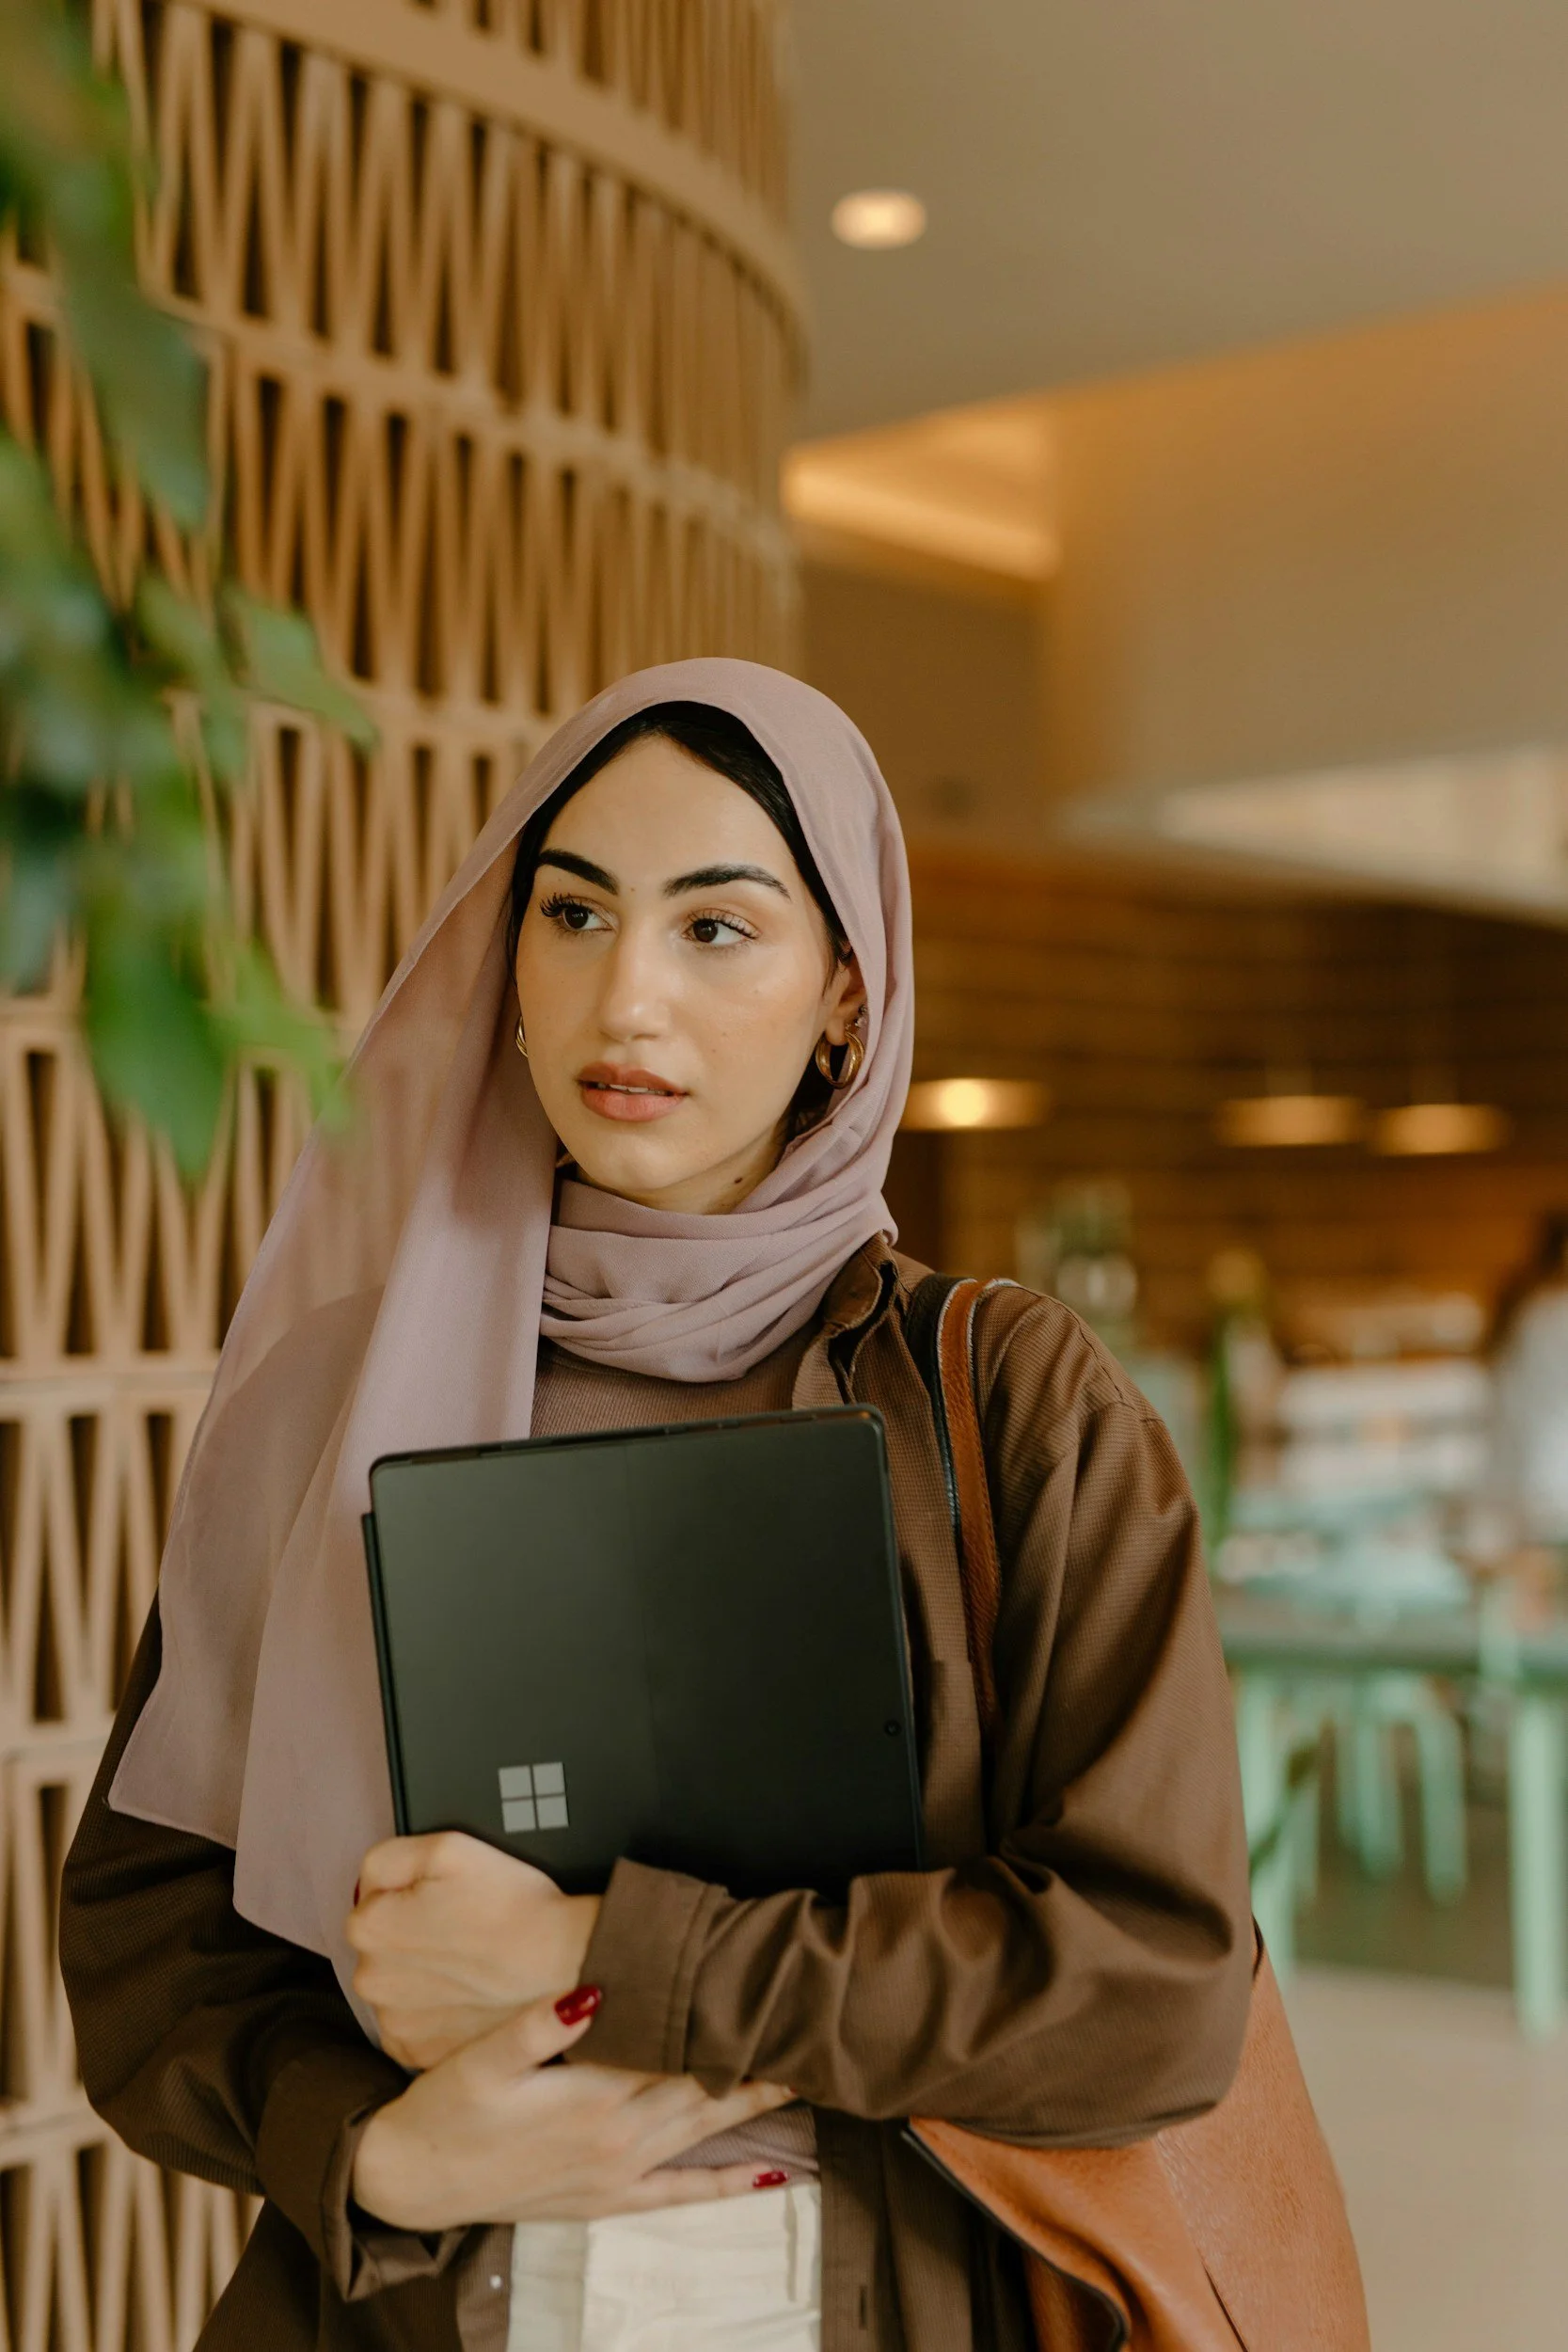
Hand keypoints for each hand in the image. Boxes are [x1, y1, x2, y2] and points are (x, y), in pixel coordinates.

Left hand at [348, 1832, 600, 2068]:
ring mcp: (395, 2024)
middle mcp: (370, 1981)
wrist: (566, 1965)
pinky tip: (468, 1995)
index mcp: (369, 1927)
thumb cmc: (514, 1906)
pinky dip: (436, 2013)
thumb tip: (371, 1884)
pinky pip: (415, 2025)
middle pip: (384, 1946)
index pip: (374, 1899)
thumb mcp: (447, 1848)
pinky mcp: (421, 2055)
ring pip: (399, 1986)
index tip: (449, 1899)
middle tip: (466, 1928)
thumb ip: (388, 1858)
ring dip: (423, 1976)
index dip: (414, 1893)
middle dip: (413, 1936)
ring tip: (472, 1963)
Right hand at [350, 1989, 797, 2228]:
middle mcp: (621, 2137)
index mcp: (597, 2094)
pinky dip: (729, 2183)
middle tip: (810, 2026)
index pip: (679, 2045)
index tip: (770, 1989)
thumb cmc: (448, 2109)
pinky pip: (682, 2194)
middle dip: (759, 2059)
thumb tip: (596, 1985)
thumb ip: (542, 2023)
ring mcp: (619, 2173)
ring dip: (757, 2107)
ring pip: (705, 2133)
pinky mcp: (608, 2199)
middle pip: (707, 2088)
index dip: (726, 2017)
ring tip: (807, 2079)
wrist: (415, 2179)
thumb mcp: (485, 2056)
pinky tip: (771, 2173)